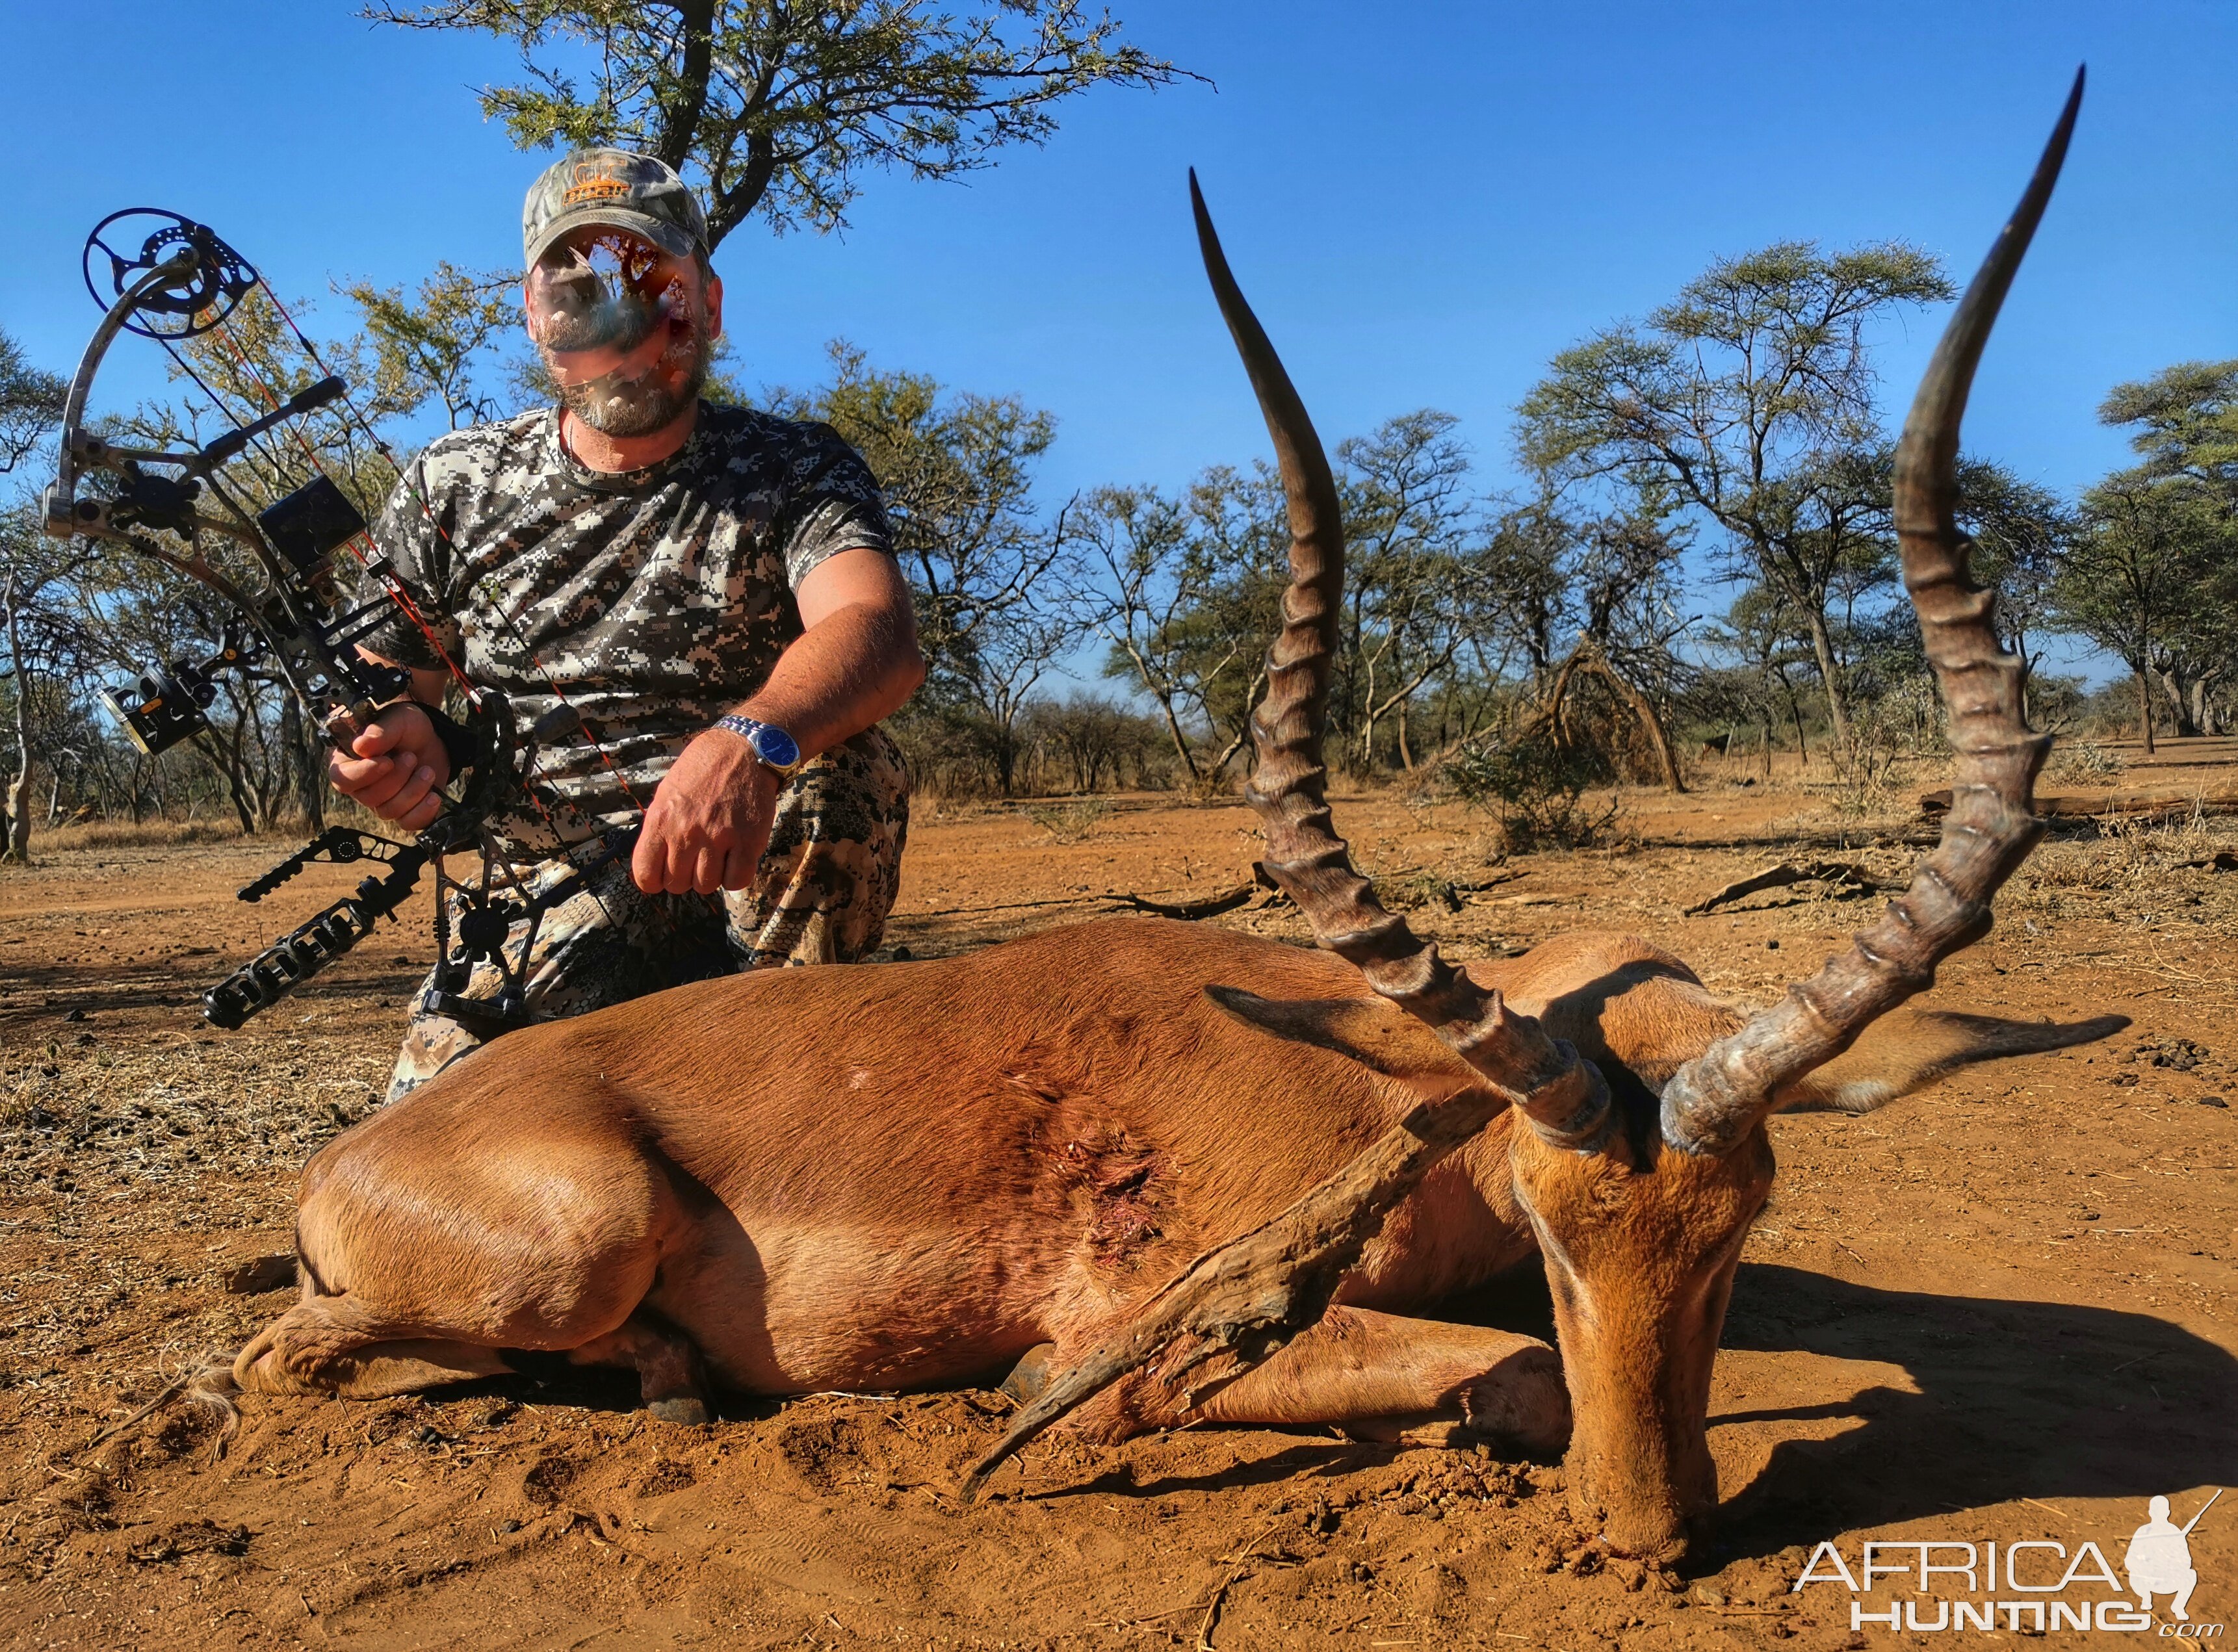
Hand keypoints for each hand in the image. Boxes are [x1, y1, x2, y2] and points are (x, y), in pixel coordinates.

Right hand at [327, 703, 449, 830]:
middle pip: (370, 798)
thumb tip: (361, 746)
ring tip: (427, 770)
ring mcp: (384, 801)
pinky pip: (408, 824)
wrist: (430, 738)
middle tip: (411, 757)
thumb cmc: (406, 727)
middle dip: (397, 778)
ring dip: (413, 791)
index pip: (342, 779)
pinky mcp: (406, 810)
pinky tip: (434, 796)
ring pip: (390, 811)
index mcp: (350, 762)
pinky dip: (423, 812)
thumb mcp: (396, 720)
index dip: (364, 774)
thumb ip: (380, 732)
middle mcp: (362, 786)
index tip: (387, 761)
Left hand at [632, 729, 779, 895]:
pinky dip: (735, 876)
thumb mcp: (667, 793)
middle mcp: (686, 832)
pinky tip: (735, 860)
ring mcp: (718, 837)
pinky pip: (737, 881)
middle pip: (677, 884)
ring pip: (707, 886)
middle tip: (696, 859)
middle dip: (686, 876)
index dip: (655, 880)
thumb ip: (659, 828)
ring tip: (717, 856)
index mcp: (661, 819)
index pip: (645, 875)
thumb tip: (655, 862)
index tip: (664, 874)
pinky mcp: (748, 841)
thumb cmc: (703, 769)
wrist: (743, 749)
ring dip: (712, 876)